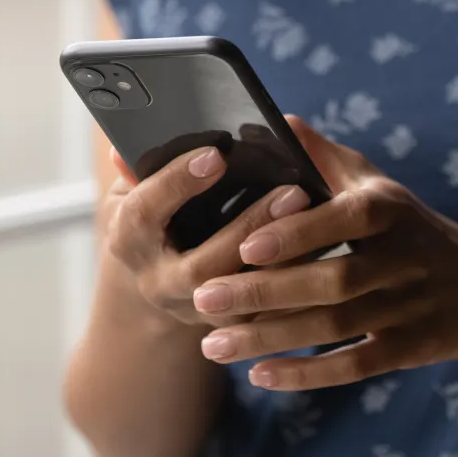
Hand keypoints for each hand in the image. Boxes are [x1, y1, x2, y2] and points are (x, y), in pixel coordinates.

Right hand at [100, 144, 311, 328]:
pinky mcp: (231, 325)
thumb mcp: (137, 192)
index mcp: (129, 241)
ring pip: (243, 298)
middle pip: (204, 266)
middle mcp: (160, 283)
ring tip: (317, 221)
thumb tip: (142, 133)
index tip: (217, 154)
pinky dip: (297, 284)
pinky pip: (268, 313)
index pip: (147, 211)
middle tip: (294, 191)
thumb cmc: (152, 221)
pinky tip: (328, 252)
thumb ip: (144, 168)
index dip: (178, 182)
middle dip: (250, 227)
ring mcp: (196, 311)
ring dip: (283, 262)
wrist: (153, 290)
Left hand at [191, 116, 457, 389]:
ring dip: (272, 338)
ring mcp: (409, 308)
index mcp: (390, 211)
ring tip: (213, 345)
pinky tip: (260, 375)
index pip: (345, 219)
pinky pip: (354, 366)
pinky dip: (307, 374)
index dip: (299, 233)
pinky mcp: (408, 350)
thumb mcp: (378, 185)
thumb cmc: (411, 227)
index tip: (247, 244)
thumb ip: (326, 157)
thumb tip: (278, 120)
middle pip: (333, 281)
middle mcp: (404, 259)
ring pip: (336, 328)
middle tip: (204, 299)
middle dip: (266, 292)